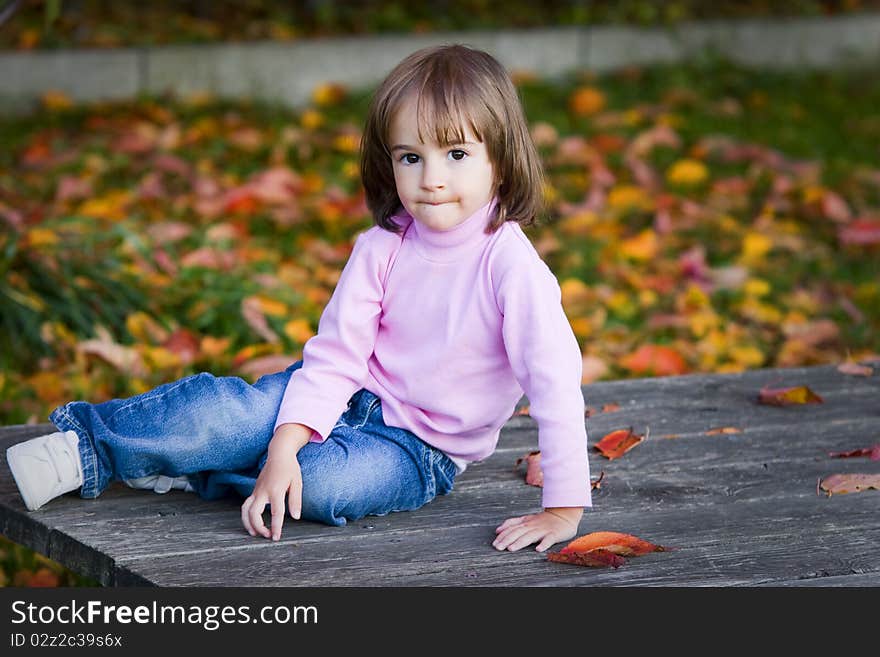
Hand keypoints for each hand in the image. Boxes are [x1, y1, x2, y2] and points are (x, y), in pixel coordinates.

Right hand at [241, 424, 310, 540]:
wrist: (278, 454)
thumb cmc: (290, 468)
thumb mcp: (297, 483)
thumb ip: (295, 501)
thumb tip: (295, 517)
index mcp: (276, 490)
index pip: (276, 513)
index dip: (276, 527)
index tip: (276, 538)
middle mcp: (263, 491)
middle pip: (254, 513)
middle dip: (258, 527)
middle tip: (267, 536)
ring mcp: (256, 491)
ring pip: (245, 510)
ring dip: (247, 523)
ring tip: (254, 533)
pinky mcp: (254, 490)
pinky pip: (246, 505)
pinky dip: (246, 516)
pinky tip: (252, 523)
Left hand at [493, 507, 582, 551]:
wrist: (563, 515)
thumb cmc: (543, 520)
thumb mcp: (526, 519)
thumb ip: (512, 523)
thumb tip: (498, 530)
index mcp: (526, 523)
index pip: (512, 529)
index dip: (503, 536)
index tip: (495, 543)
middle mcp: (532, 526)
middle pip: (518, 533)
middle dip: (507, 540)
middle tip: (498, 547)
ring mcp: (543, 530)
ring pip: (530, 536)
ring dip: (520, 542)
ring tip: (511, 549)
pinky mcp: (554, 534)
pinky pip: (549, 539)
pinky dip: (544, 544)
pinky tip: (538, 550)